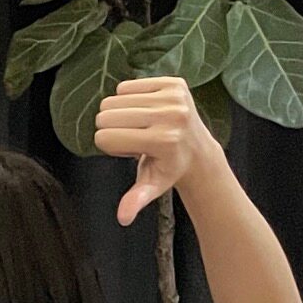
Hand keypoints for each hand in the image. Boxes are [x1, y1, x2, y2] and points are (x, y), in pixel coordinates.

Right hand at [95, 75, 221, 226]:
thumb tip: (123, 218)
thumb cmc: (167, 168)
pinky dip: (129, 98)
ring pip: (113, 100)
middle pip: (106, 116)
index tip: (130, 151)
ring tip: (140, 125)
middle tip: (133, 137)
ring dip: (120, 114)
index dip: (110, 146)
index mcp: (162, 141)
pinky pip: (127, 85)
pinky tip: (146, 111)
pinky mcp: (175, 83)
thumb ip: (136, 199)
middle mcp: (170, 115)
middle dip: (111, 128)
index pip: (104, 137)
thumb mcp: (151, 186)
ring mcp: (174, 97)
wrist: (198, 150)